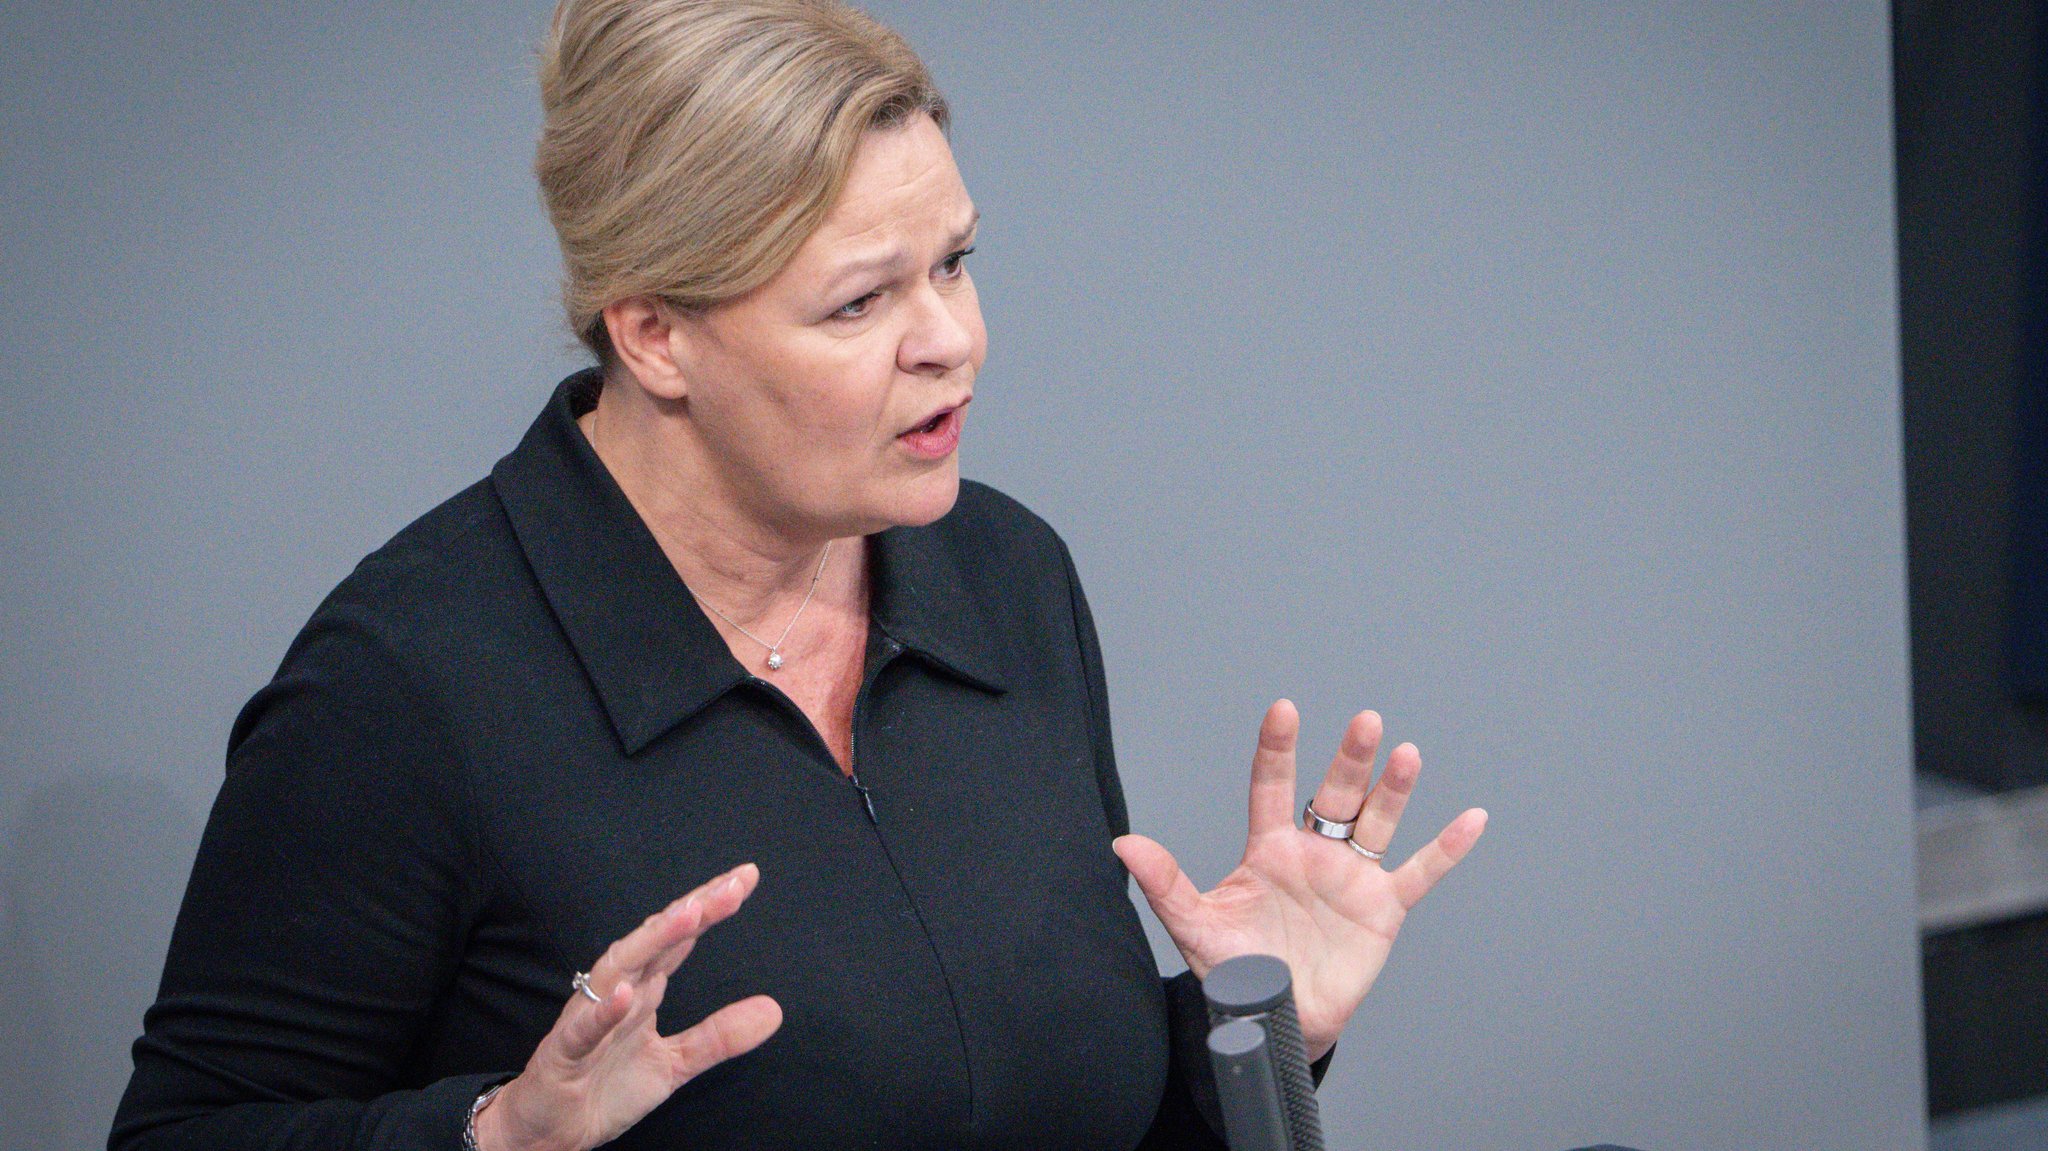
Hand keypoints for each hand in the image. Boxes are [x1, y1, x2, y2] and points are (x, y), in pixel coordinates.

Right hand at [474, 863, 782, 1150]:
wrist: (549, 1132)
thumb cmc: (603, 1087)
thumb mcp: (675, 1063)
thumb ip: (720, 1036)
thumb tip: (775, 1010)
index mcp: (643, 989)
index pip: (680, 937)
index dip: (710, 906)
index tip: (746, 877)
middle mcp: (617, 992)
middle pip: (655, 939)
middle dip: (692, 909)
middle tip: (732, 884)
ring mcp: (589, 1018)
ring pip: (619, 968)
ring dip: (653, 940)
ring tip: (689, 914)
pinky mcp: (564, 1053)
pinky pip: (584, 1028)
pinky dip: (603, 1010)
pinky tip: (626, 993)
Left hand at [1113, 701, 1485, 1059]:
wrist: (1276, 1019)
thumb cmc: (1236, 970)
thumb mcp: (1196, 926)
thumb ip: (1166, 884)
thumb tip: (1123, 844)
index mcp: (1269, 850)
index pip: (1273, 788)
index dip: (1278, 749)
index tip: (1284, 710)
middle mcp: (1314, 853)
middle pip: (1335, 795)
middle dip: (1350, 760)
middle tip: (1365, 722)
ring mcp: (1352, 877)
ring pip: (1378, 822)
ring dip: (1394, 789)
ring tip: (1405, 754)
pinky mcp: (1383, 909)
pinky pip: (1420, 873)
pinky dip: (1447, 849)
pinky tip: (1471, 819)